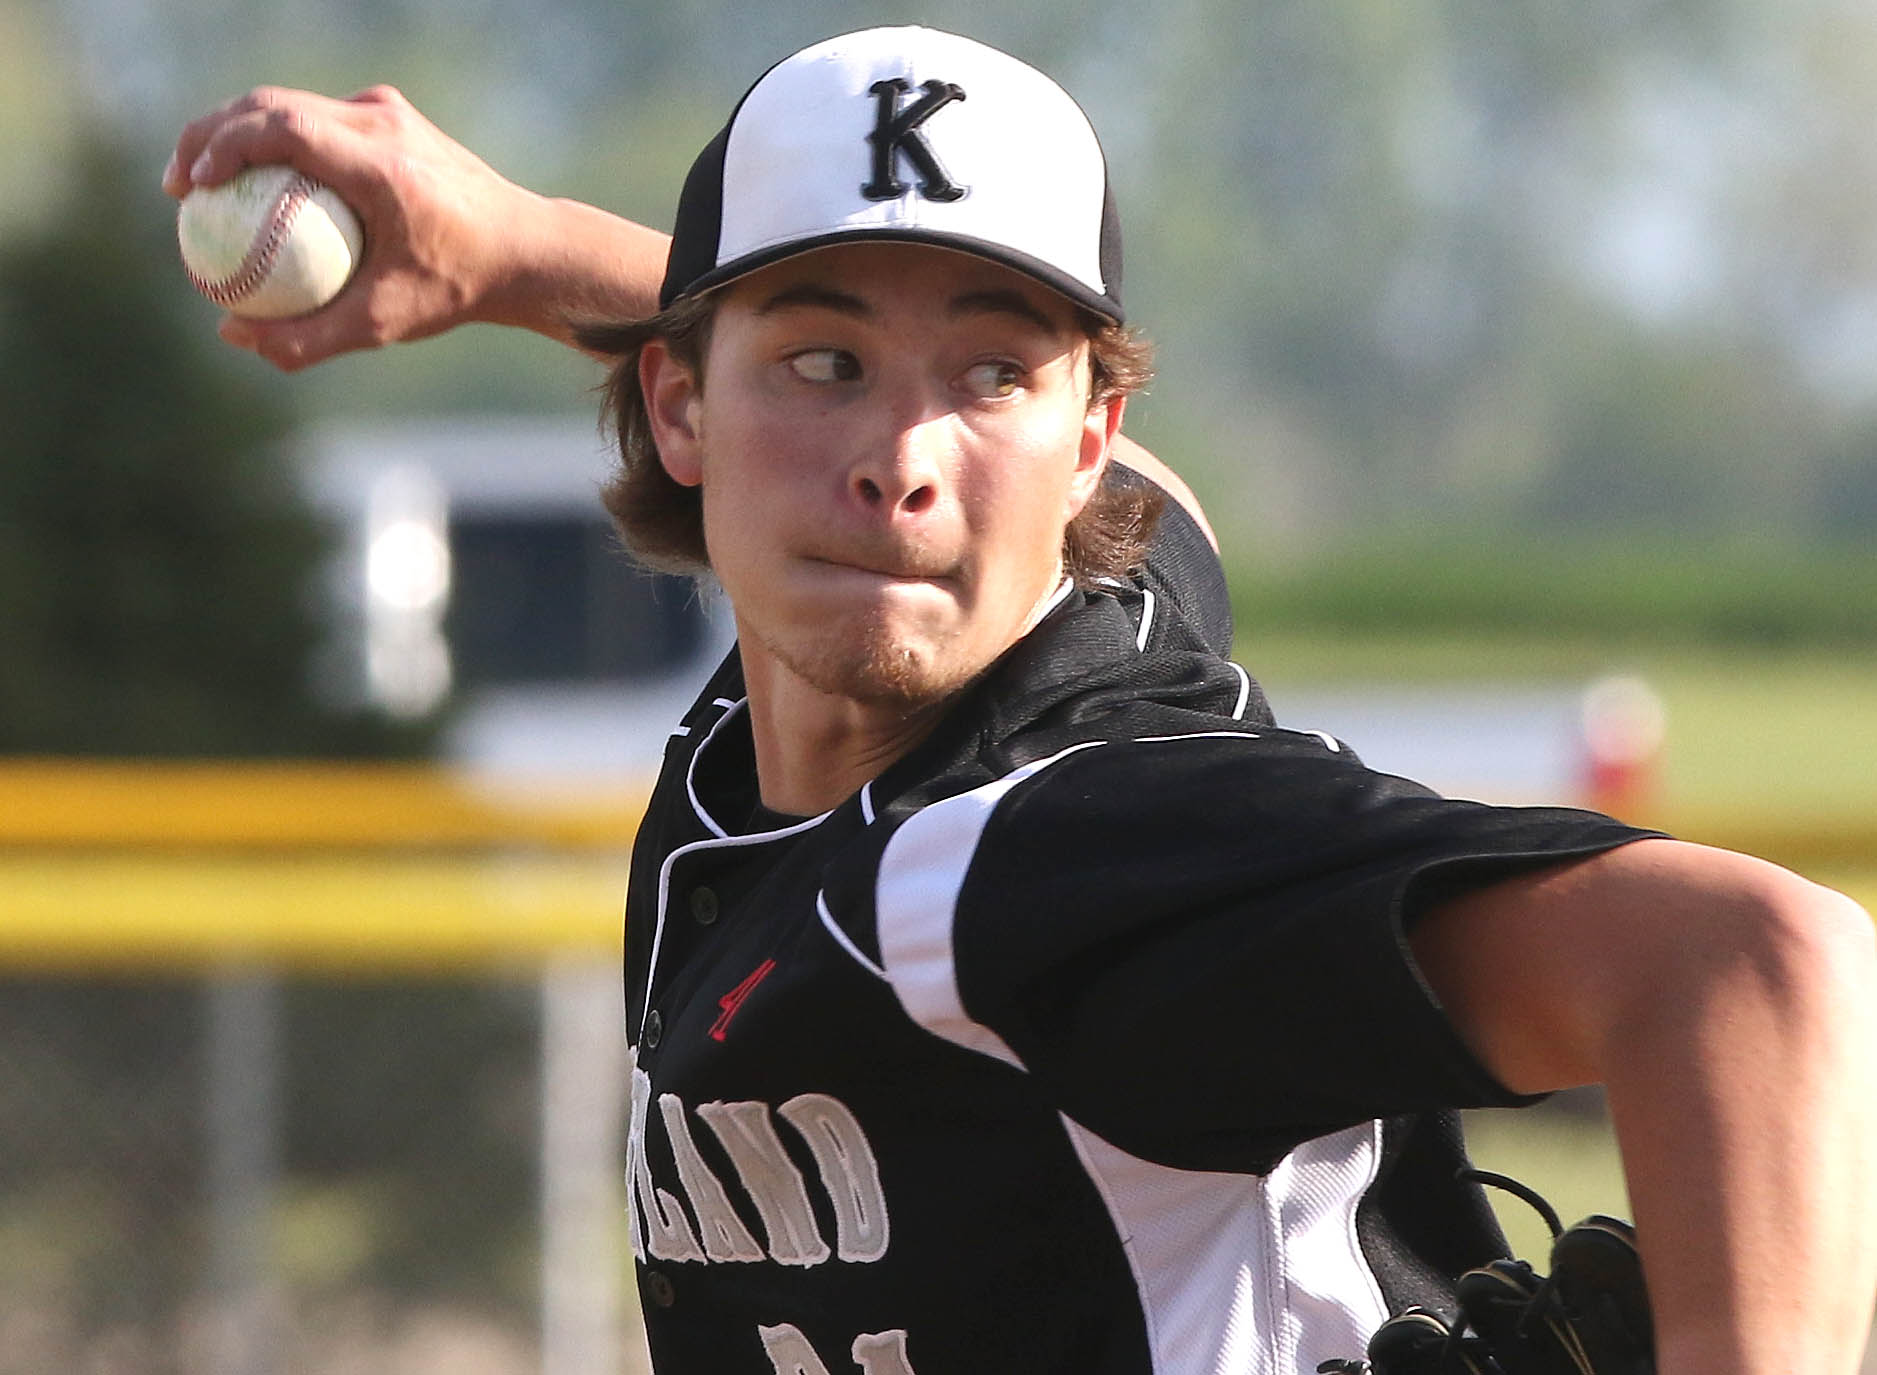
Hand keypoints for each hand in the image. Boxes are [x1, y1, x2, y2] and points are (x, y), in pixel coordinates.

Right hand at [163, 85, 666, 369]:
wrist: (525, 250)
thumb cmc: (458, 289)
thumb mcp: (385, 323)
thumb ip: (307, 336)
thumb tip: (233, 336)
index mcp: (381, 162)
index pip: (283, 127)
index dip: (225, 145)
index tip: (192, 185)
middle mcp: (382, 122)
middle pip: (272, 104)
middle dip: (211, 134)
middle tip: (178, 184)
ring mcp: (389, 112)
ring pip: (291, 105)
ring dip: (239, 134)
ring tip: (203, 181)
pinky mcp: (392, 116)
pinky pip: (319, 120)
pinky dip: (279, 144)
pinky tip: (257, 187)